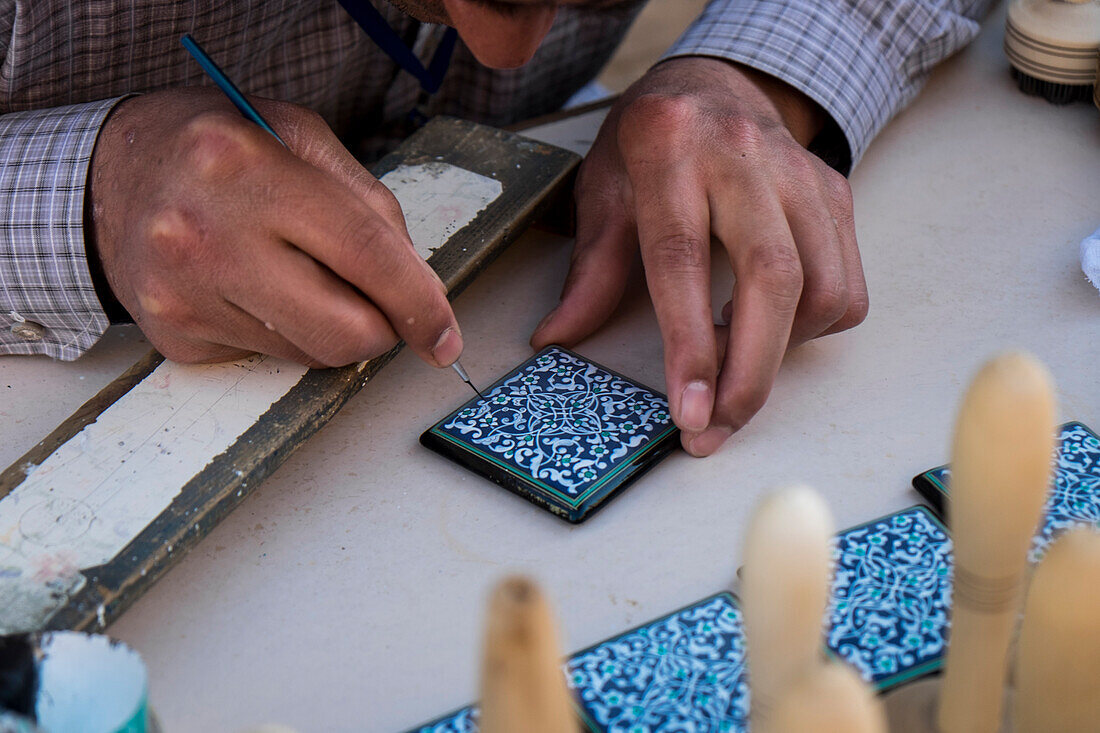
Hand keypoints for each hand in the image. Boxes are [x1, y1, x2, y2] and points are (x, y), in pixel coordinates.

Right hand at [87, 88, 462, 367]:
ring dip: (334, 329)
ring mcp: (184, 294)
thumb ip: (368, 204)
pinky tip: (258, 290)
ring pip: (312, 355)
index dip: (420, 303)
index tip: (445, 334)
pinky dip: (287, 333)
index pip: (365, 254)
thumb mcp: (297, 136)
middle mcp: (207, 236)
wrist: (110, 176)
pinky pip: (269, 360)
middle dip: (383, 328)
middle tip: (380, 303)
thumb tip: (418, 285)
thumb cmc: (217, 149)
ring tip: (303, 276)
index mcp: (247, 168)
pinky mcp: (174, 337)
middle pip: (343, 330)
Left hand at [531, 57, 867, 455]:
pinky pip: (846, 283)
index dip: (688, 344)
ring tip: (734, 365)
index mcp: (669, 150)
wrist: (712, 84)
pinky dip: (813, 328)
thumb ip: (589, 269)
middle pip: (773, 278)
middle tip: (720, 427)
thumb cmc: (650, 143)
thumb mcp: (603, 192)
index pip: (682, 258)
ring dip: (783, 353)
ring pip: (822, 287)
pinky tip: (769, 326)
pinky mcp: (835, 193)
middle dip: (751, 371)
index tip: (689, 410)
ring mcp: (799, 174)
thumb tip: (558, 339)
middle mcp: (743, 155)